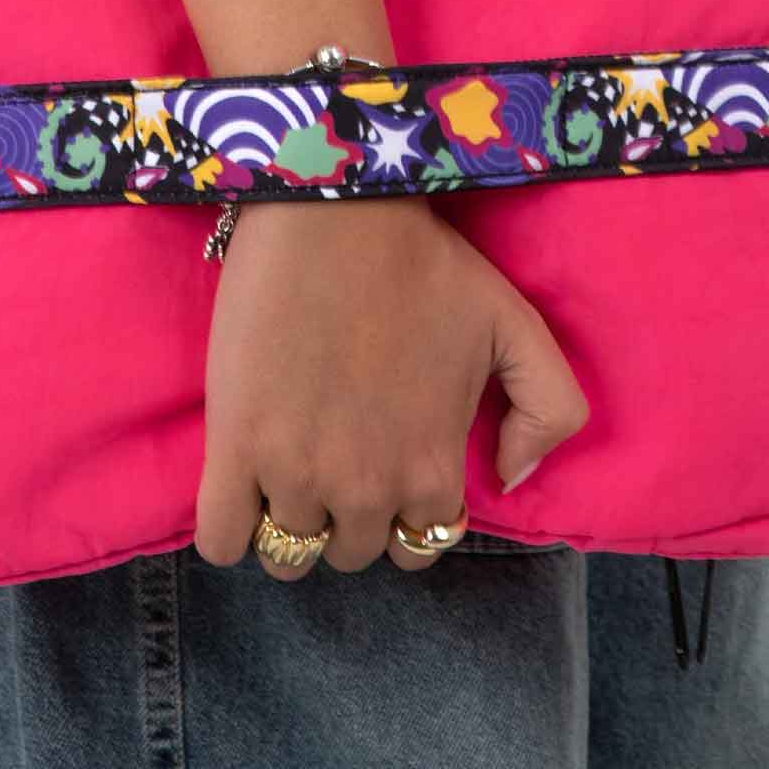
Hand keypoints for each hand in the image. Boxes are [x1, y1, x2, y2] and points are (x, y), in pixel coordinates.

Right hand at [194, 199, 588, 578]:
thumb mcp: (517, 328)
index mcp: (431, 470)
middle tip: (333, 468)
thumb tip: (509, 480)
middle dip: (346, 522)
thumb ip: (548, 411)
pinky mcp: (234, 450)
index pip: (420, 545)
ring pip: (288, 555)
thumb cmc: (425, 263)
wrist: (335, 212)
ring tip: (282, 479)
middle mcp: (367, 489)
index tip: (384, 480)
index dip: (404, 518)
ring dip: (288, 529)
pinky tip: (236, 498)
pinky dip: (227, 535)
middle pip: (351, 554)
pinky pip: (220, 540)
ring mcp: (296, 476)